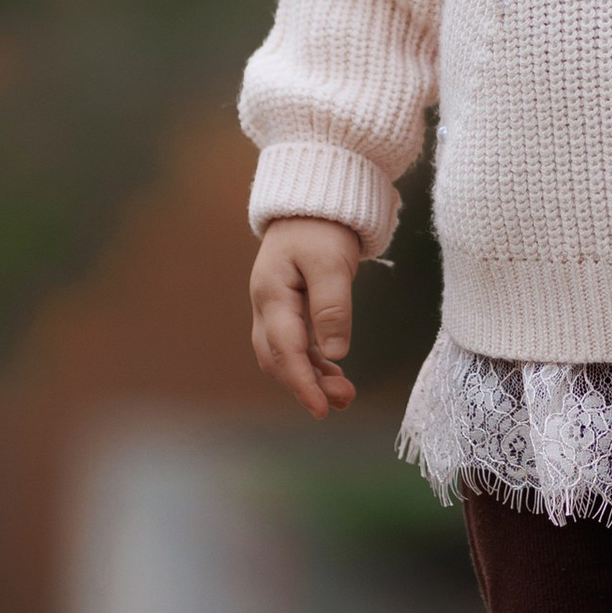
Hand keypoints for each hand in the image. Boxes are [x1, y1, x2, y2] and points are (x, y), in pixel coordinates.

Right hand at [250, 217, 363, 418]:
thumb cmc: (321, 228)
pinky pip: (295, 344)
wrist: (312, 203)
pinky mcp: (288, 308)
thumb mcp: (332, 262)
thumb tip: (335, 353)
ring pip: (285, 354)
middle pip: (278, 358)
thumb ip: (332, 306)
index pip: (285, 349)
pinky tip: (334, 374)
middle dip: (307, 385)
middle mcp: (266, 305)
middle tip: (343, 401)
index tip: (321, 409)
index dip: (302, 382)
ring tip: (345, 394)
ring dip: (311, 377)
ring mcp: (274, 308)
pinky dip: (313, 362)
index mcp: (272, 294)